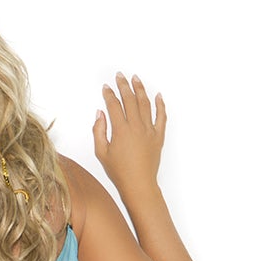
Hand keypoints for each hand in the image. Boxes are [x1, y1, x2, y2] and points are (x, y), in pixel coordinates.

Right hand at [92, 73, 165, 198]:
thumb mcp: (101, 152)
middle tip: (120, 76)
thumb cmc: (119, 172)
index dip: (109, 94)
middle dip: (124, 85)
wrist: (139, 184)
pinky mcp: (159, 136)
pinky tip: (158, 95)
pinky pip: (162, 116)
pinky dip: (160, 104)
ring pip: (145, 104)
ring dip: (140, 89)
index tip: (106, 87)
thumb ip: (98, 131)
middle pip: (130, 99)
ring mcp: (149, 130)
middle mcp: (136, 127)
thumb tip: (100, 114)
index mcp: (121, 130)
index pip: (114, 105)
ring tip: (136, 79)